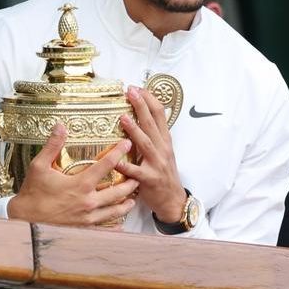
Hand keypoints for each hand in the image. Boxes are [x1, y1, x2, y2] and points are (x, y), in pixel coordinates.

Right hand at [7, 123, 138, 226]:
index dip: (119, 152)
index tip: (127, 144)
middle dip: (130, 182)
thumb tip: (60, 126)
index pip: (106, 165)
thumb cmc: (32, 193)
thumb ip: (52, 146)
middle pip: (118, 191)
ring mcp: (87, 217)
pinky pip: (104, 227)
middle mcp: (88, 202)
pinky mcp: (83, 228)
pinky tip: (120, 223)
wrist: (24, 221)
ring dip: (126, 203)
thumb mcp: (39, 166)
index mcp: (80, 184)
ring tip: (133, 198)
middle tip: (138, 175)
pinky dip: (115, 224)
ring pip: (115, 210)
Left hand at [116, 86, 186, 222]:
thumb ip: (153, 134)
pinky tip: (115, 159)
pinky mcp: (149, 179)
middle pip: (152, 124)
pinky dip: (125, 165)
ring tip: (123, 118)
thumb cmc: (164, 174)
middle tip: (131, 91)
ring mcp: (157, 164)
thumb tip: (143, 114)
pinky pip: (135, 171)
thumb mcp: (163, 151)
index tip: (138, 87)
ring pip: (145, 144)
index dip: (149, 100)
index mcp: (164, 141)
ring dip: (135, 130)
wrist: (173, 200)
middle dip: (142, 106)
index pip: (159, 115)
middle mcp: (162, 149)